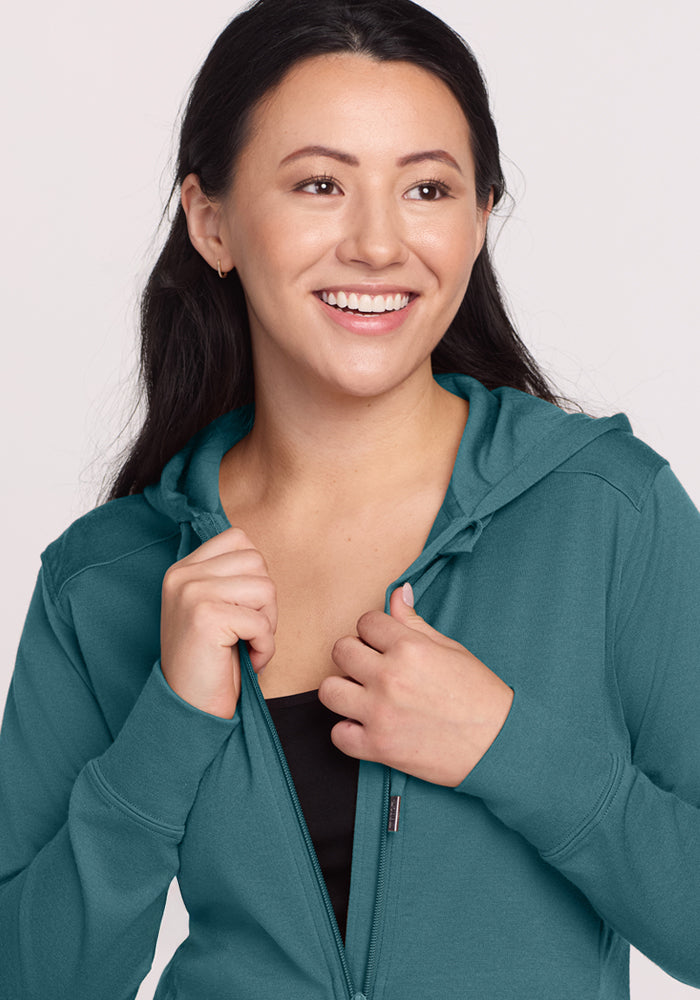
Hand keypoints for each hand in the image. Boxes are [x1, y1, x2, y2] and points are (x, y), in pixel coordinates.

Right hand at [160, 527, 276, 718]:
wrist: (188, 708)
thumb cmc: (211, 662)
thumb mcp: (213, 608)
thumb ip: (228, 577)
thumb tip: (257, 554)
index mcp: (183, 569)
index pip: (239, 539)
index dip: (254, 575)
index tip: (241, 608)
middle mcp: (182, 575)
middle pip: (257, 561)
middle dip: (265, 600)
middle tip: (248, 631)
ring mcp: (192, 593)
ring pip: (265, 588)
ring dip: (267, 624)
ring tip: (247, 644)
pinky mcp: (206, 617)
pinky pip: (261, 622)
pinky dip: (265, 647)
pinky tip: (247, 660)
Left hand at [318, 584, 513, 785]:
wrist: (500, 743)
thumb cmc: (480, 695)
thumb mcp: (449, 648)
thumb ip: (414, 622)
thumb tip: (398, 593)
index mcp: (409, 648)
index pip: (365, 622)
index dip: (373, 631)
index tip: (382, 642)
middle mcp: (389, 677)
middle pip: (340, 651)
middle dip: (354, 655)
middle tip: (370, 667)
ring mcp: (380, 713)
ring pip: (329, 691)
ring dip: (343, 691)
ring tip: (362, 695)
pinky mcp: (378, 747)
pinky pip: (338, 735)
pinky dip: (348, 732)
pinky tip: (366, 726)